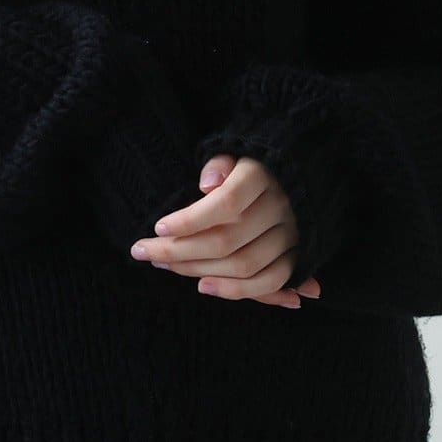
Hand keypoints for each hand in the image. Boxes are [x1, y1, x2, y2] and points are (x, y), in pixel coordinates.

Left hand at [130, 153, 322, 307]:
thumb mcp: (235, 151)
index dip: (190, 219)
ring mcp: (291, 234)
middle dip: (179, 250)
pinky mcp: (297, 255)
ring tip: (163, 264)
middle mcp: (280, 207)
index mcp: (263, 176)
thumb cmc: (251, 163)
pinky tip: (203, 286)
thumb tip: (207, 184)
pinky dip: (236, 291)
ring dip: (198, 271)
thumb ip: (218, 163)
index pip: (226, 202)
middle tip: (143, 250)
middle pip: (227, 239)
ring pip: (243, 265)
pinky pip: (270, 282)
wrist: (297, 173)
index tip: (158, 226)